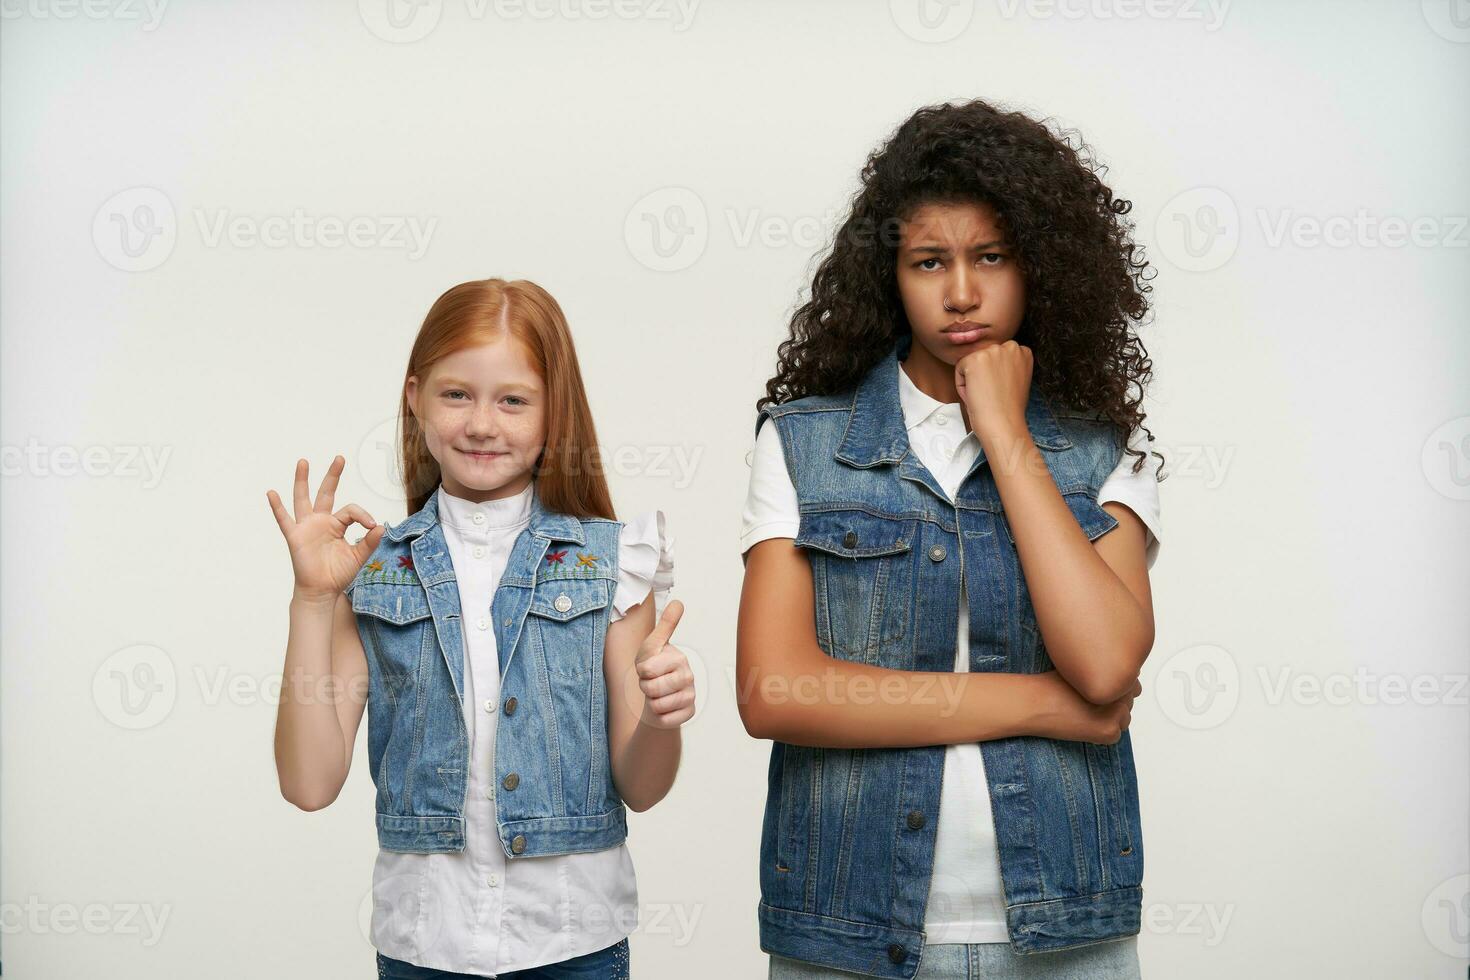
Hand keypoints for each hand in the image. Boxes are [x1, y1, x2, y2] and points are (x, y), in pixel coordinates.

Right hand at [267, 455, 384, 604]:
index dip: (363, 515)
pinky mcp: (295, 537)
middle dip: (332, 475)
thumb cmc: (338, 573)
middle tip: (340, 458)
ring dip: (302, 480)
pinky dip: (277, 507)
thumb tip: (381, 526)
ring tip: (303, 462)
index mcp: (337, 524)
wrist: (322, 590)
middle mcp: (321, 521)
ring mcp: (306, 527)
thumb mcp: (358, 557)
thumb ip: (369, 542)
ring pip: (303, 499)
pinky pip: (284, 520)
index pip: (350, 510)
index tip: (372, 526)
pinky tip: (271, 493)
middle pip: (326, 493)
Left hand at [634, 599, 694, 729]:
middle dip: (645, 687)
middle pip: (651, 688)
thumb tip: (679, 602)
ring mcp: (690, 696)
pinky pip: (665, 719)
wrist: (658, 694)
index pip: (646, 670)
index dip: (641, 671)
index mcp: (679, 658)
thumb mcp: (652, 645)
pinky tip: (664, 707)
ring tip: (657, 694)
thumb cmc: (654, 668)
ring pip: (657, 705)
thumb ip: (665, 625)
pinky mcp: (689, 713)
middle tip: (651, 682)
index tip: (647, 669)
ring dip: (651, 702)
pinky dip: (659, 716)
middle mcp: (689, 676)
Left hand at [955, 340, 1031, 440]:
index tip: (1000, 389)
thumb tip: (993, 362)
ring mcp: (993, 351)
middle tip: (992, 394)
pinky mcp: (975, 359)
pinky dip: (962, 385)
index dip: (996, 375)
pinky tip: (977, 394)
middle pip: (985, 357)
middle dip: (984, 375)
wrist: (1004, 423)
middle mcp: (1011, 347)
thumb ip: (1009, 366)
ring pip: (972, 362)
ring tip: (986, 394)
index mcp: (1023, 352)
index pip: (998, 357)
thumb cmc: (1009, 409)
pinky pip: (959, 369)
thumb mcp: (1017, 380)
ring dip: (973, 379)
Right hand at [1030, 670, 1139, 744]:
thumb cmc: (1050, 685)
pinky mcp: (1108, 731)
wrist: (1034, 703)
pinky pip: (1116, 734)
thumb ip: (1101, 672)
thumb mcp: (1079, 669)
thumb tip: (1117, 681)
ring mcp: (1115, 712)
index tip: (1100, 689)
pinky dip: (1104, 731)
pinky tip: (1087, 724)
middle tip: (1091, 702)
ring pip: (1124, 717)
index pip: (1132, 682)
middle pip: (1129, 700)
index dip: (1115, 686)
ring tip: (1088, 712)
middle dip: (1115, 701)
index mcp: (1113, 674)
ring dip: (1112, 716)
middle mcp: (1119, 692)